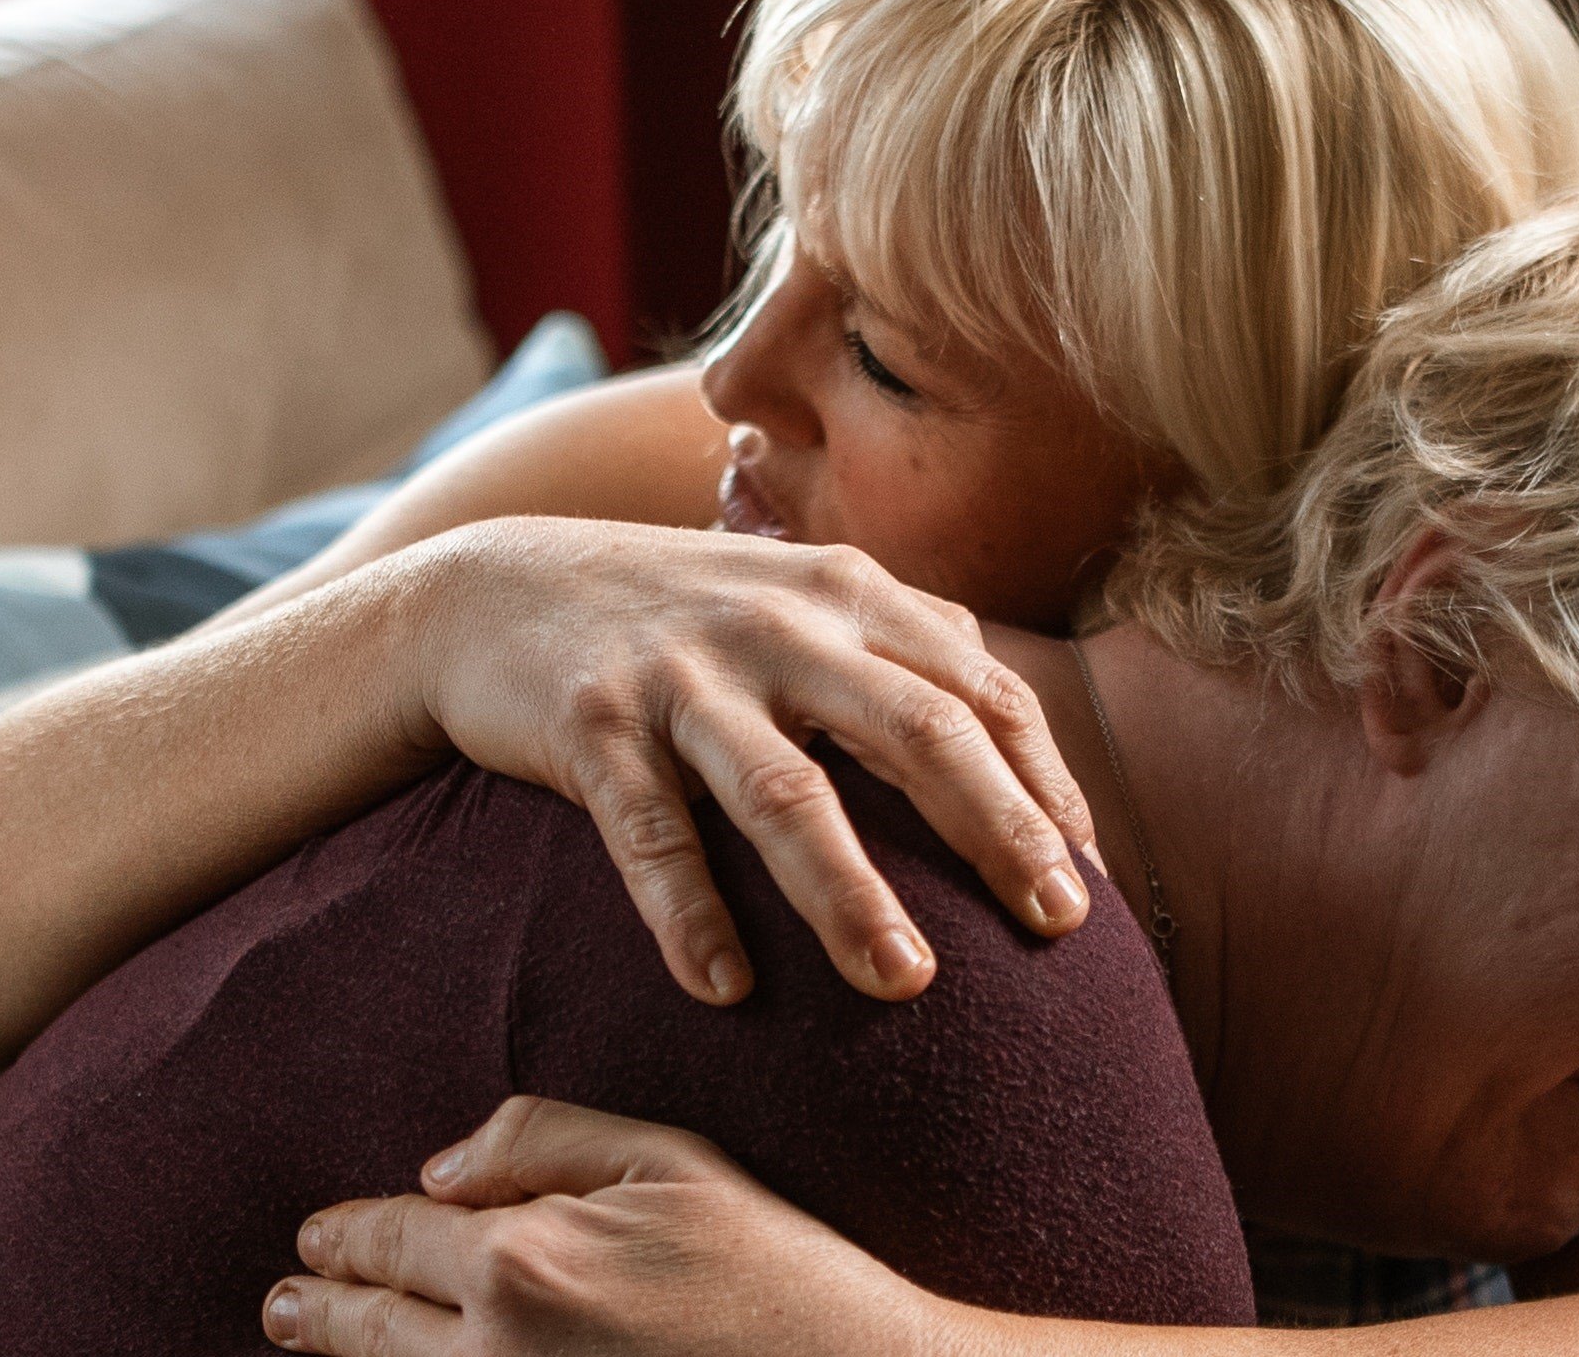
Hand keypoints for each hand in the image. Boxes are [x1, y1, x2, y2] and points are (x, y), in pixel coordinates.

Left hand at [263, 1097, 959, 1355]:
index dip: (343, 1240)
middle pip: (373, 1334)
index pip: (393, 1244)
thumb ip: (538, 1143)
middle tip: (283, 1304)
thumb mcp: (668, 1164)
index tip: (313, 1242)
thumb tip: (435, 1173)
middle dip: (320, 1312)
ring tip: (308, 1346)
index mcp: (522, 1264)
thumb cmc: (782, 1276)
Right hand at [383, 519, 1094, 1002]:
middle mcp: (774, 622)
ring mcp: (679, 671)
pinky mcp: (590, 721)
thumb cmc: (674, 615)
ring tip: (906, 982)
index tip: (1088, 880)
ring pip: (785, 790)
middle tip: (1059, 927)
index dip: (1044, 784)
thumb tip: (1031, 746)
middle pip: (915, 729)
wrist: (490, 591)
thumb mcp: (793, 595)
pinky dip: (689, 912)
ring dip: (849, 893)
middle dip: (997, 831)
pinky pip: (650, 832)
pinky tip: (725, 988)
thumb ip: (901, 647)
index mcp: (843, 592)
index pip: (979, 688)